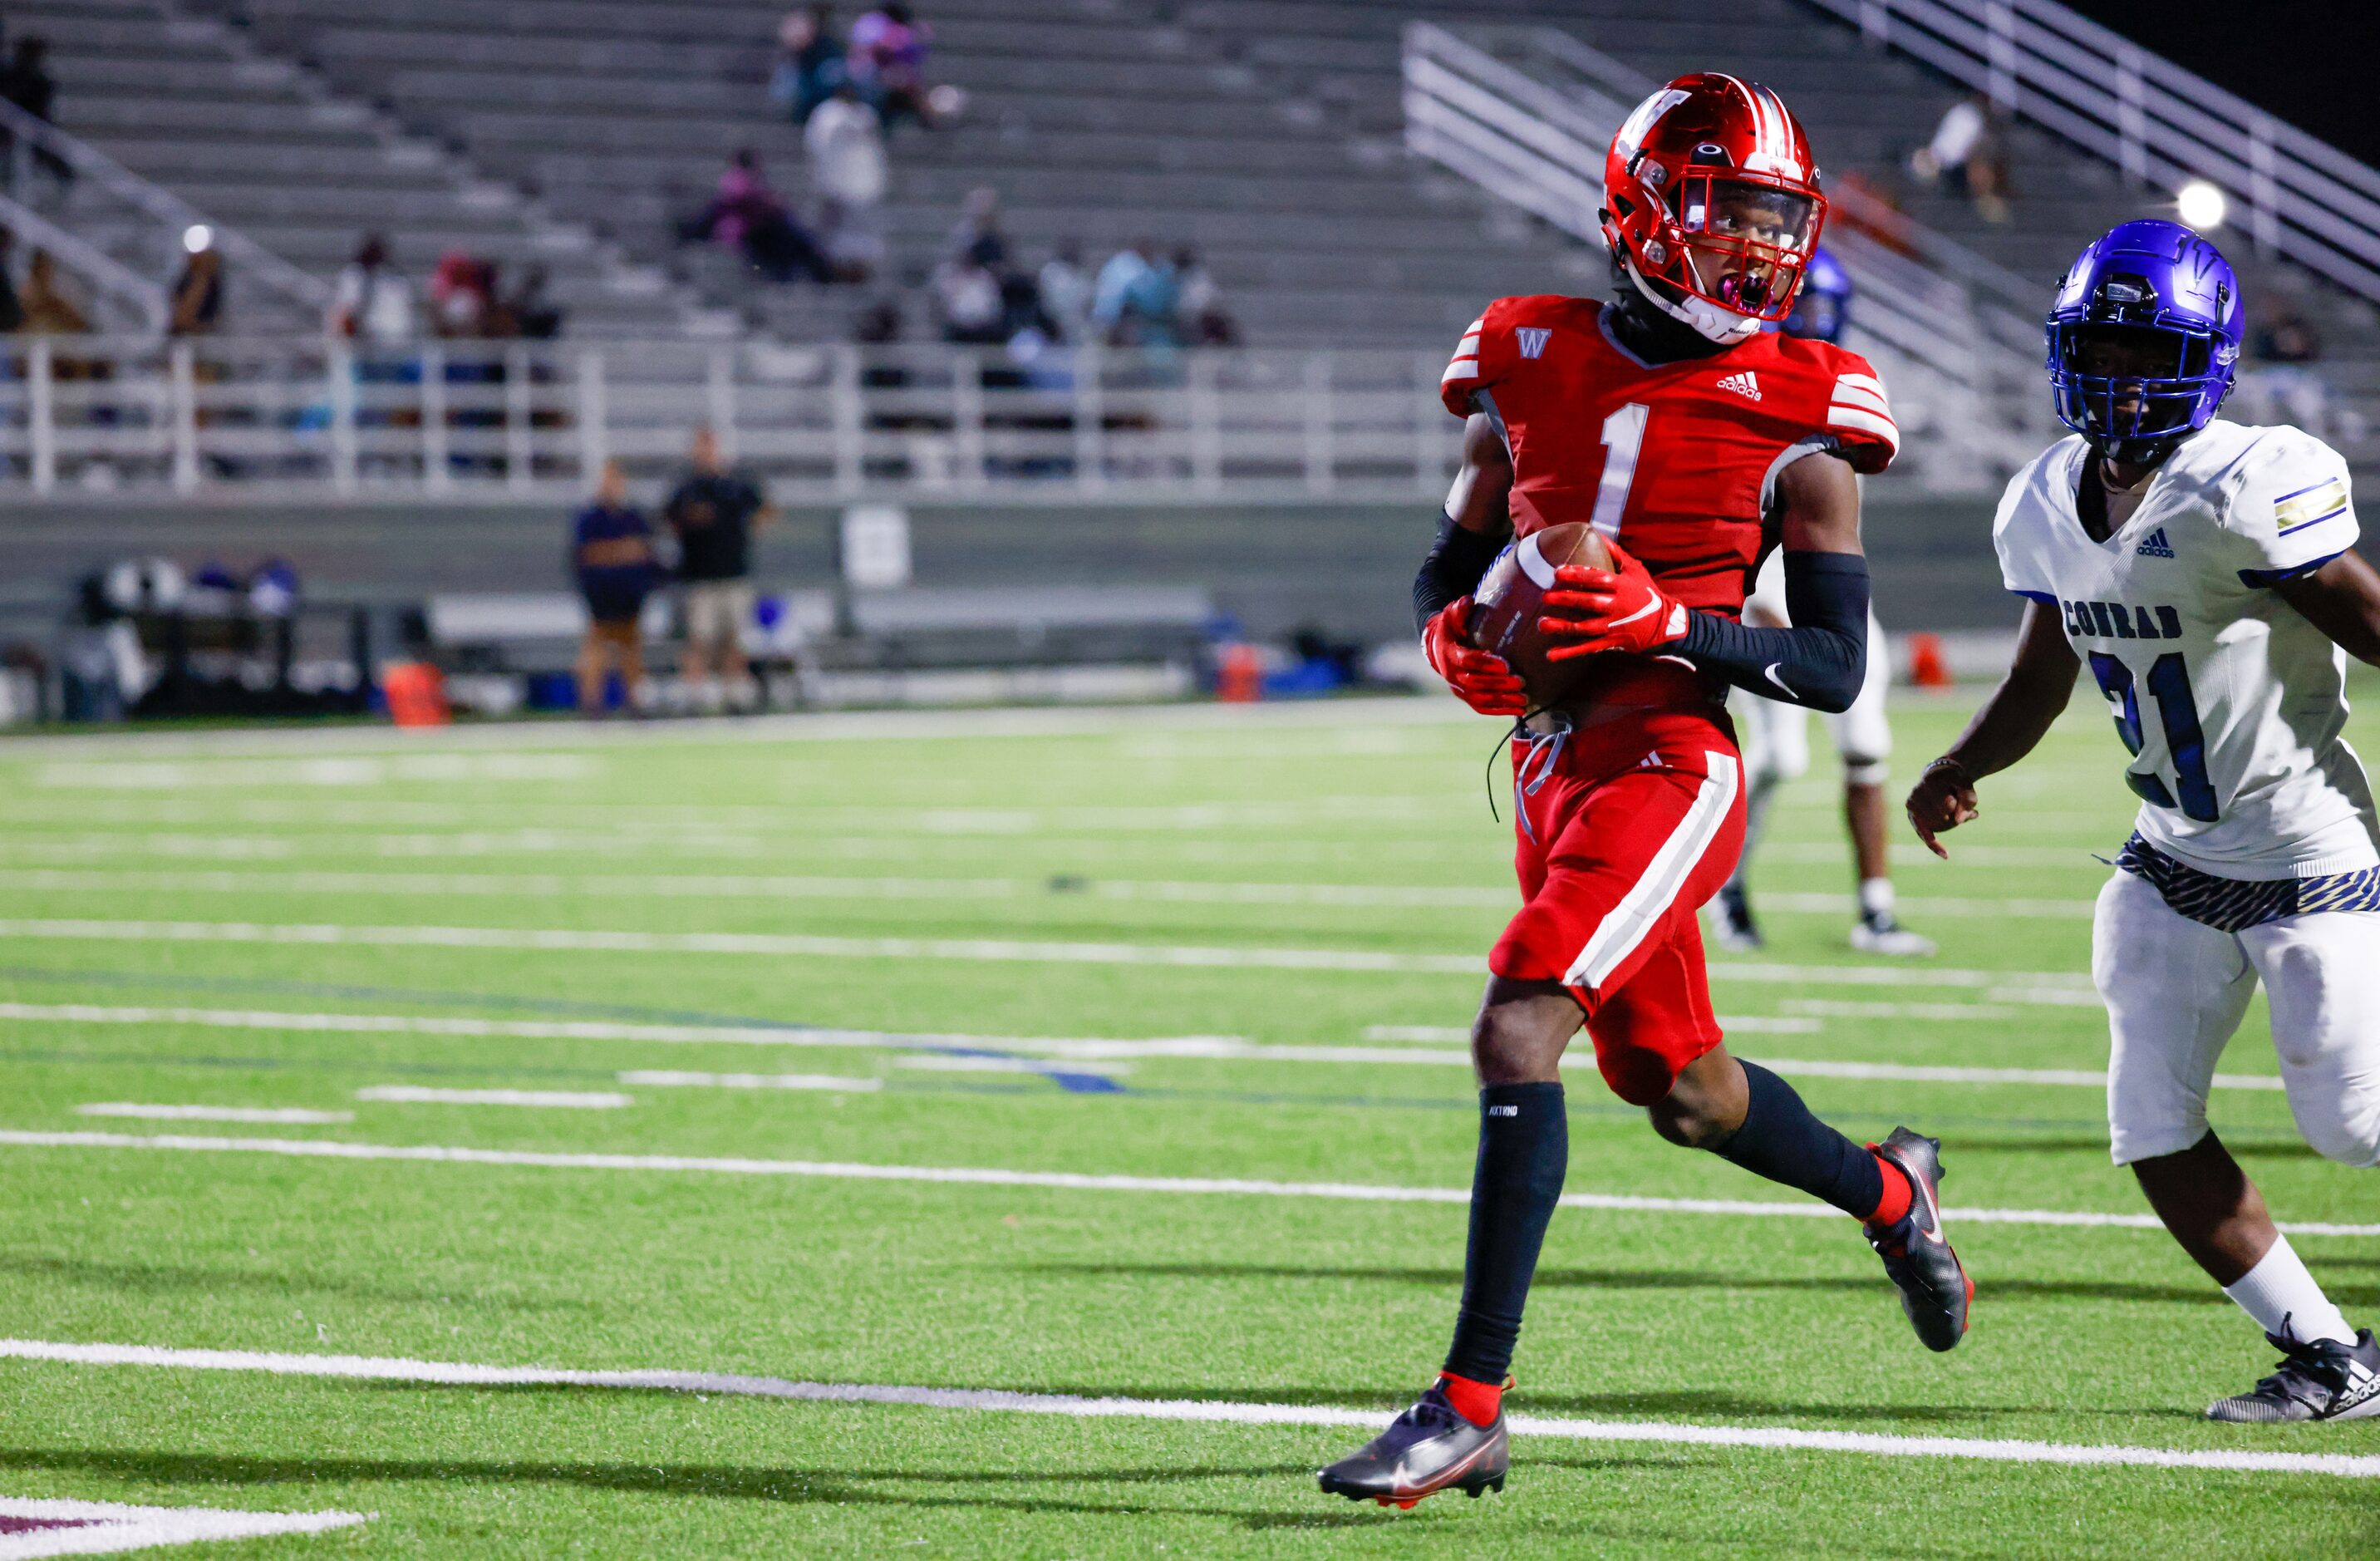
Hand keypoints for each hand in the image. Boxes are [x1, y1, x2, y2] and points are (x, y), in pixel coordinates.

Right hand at [1422, 597, 1527, 716]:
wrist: (1439, 649)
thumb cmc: (1451, 629)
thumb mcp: (1451, 616)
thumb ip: (1459, 610)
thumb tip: (1467, 601)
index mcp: (1449, 654)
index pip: (1467, 660)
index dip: (1485, 663)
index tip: (1505, 664)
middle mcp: (1452, 675)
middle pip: (1476, 683)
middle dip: (1499, 683)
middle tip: (1520, 681)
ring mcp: (1459, 689)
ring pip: (1481, 699)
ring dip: (1503, 700)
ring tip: (1524, 698)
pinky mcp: (1467, 698)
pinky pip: (1482, 708)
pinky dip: (1500, 711)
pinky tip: (1519, 711)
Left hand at [1537, 543, 1690, 660]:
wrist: (1666, 624)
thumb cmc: (1647, 593)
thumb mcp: (1636, 570)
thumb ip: (1617, 554)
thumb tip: (1599, 536)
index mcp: (1621, 586)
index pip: (1597, 578)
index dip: (1577, 575)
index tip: (1558, 572)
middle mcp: (1616, 605)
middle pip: (1588, 602)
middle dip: (1567, 599)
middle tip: (1545, 597)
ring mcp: (1613, 626)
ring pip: (1585, 627)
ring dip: (1563, 626)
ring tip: (1542, 624)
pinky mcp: (1611, 641)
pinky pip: (1588, 648)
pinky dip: (1569, 652)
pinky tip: (1551, 654)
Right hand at [1906, 757, 1979, 858]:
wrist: (1937, 777)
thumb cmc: (1954, 782)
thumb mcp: (1966, 785)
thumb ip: (1967, 799)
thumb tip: (1959, 821)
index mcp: (1930, 781)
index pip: (1949, 804)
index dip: (1960, 806)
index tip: (1962, 798)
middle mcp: (1917, 792)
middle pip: (1942, 817)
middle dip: (1955, 817)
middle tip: (1961, 808)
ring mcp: (1912, 805)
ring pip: (1936, 826)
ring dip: (1949, 825)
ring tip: (1953, 814)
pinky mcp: (1911, 817)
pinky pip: (1924, 835)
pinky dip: (1935, 845)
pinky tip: (1945, 855)